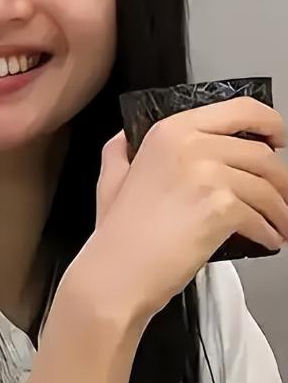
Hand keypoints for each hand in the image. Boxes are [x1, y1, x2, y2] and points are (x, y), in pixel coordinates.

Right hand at [66, 97, 287, 323]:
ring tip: (278, 224)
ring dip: (280, 210)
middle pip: (260, 153)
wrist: (117, 272)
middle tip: (282, 196)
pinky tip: (266, 240)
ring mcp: (206, 175)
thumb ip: (122, 149)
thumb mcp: (111, 177)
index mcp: (168, 132)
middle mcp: (189, 145)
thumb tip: (127, 137)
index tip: (277, 138)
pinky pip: (262, 217)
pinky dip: (270, 232)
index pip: (238, 110)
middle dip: (280, 180)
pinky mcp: (221, 208)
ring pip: (268, 187)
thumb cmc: (117, 232)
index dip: (269, 123)